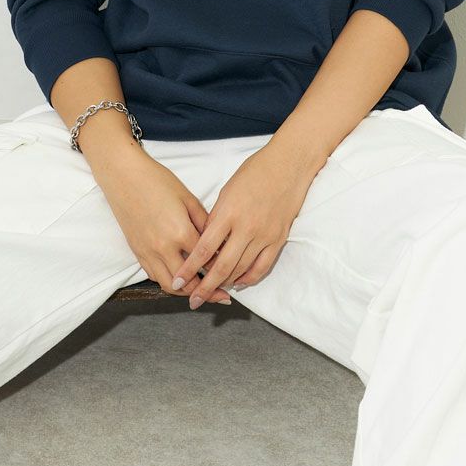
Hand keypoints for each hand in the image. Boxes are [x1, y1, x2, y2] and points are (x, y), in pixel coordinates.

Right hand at [95, 150, 234, 304]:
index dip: (221, 268)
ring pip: (170, 285)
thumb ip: (204, 222)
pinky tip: (180, 279)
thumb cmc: (157, 181)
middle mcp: (163, 248)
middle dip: (207, 292)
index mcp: (180, 233)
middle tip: (222, 296)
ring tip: (201, 293)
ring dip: (186, 293)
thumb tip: (218, 241)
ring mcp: (148, 252)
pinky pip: (155, 276)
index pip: (207, 261)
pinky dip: (169, 281)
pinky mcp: (137, 252)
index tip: (232, 273)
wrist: (123, 176)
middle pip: (189, 282)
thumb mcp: (187, 198)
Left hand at [169, 141, 316, 307]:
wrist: (288, 165)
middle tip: (193, 300)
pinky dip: (248, 278)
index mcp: (228, 213)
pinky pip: (262, 267)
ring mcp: (264, 235)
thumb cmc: (254, 172)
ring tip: (212, 293)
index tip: (177, 281)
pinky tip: (238, 283)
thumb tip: (205, 243)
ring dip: (225, 284)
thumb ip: (216, 218)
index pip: (203, 249)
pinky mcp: (278, 239)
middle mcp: (246, 227)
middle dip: (204, 287)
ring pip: (241, 270)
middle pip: (221, 266)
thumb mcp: (226, 191)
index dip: (189, 269)